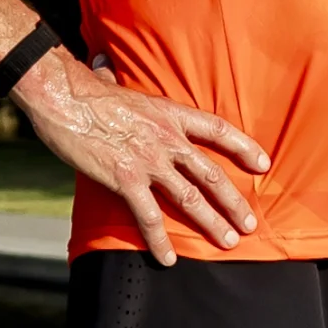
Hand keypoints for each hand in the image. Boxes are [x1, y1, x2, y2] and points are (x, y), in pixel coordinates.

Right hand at [13, 52, 269, 261]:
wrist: (64, 98)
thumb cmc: (85, 91)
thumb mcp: (116, 85)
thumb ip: (121, 86)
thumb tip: (106, 69)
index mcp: (169, 113)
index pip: (218, 130)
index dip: (244, 147)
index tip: (263, 164)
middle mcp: (166, 138)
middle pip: (211, 173)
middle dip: (234, 201)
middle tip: (249, 224)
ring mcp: (148, 160)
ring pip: (190, 197)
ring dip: (212, 222)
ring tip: (228, 241)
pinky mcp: (125, 179)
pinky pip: (148, 215)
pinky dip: (160, 240)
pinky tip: (168, 258)